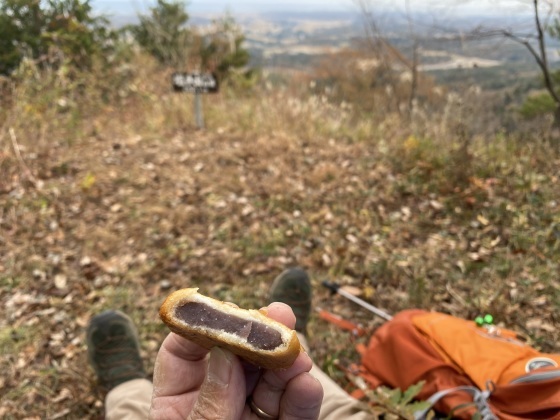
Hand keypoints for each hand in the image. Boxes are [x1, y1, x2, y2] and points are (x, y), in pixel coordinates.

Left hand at [150, 302, 323, 419]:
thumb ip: (209, 404)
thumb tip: (225, 353)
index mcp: (179, 404)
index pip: (184, 353)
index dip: (204, 327)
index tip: (227, 309)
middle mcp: (218, 405)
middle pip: (237, 360)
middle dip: (259, 337)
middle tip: (280, 315)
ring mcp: (250, 418)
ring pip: (270, 382)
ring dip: (287, 364)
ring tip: (299, 356)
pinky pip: (293, 412)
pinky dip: (304, 399)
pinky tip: (308, 385)